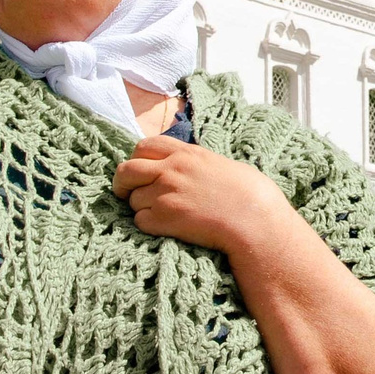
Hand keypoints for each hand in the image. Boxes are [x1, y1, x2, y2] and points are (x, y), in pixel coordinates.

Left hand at [112, 138, 306, 258]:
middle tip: (125, 192)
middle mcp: (170, 170)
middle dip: (122, 183)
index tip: (137, 170)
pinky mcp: (163, 219)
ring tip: (161, 215)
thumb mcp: (218, 164)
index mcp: (185, 153)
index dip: (136, 158)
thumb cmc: (247, 193)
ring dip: (141, 208)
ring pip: (132, 200)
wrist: (252, 219)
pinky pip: (139, 221)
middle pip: (126, 170)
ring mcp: (164, 194)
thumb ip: (193, 160)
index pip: (144, 146)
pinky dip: (148, 225)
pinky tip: (165, 227)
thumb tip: (180, 164)